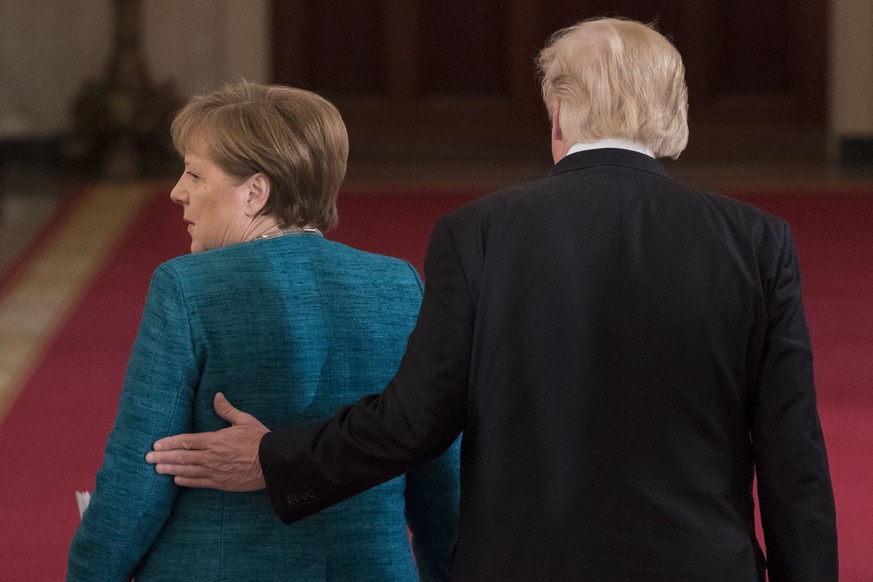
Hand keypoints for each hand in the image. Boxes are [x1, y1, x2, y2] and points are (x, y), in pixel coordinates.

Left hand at [145, 392, 268, 490]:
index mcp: (215, 440)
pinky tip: (176, 480)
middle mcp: (211, 457)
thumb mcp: (245, 420)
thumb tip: (217, 396)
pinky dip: (186, 481)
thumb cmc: (260, 439)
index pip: (186, 442)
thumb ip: (227, 410)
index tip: (156, 445)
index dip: (170, 443)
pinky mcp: (221, 483)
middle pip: (182, 457)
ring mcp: (215, 472)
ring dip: (170, 470)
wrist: (273, 462)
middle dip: (163, 458)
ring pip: (187, 471)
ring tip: (157, 469)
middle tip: (148, 459)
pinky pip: (199, 483)